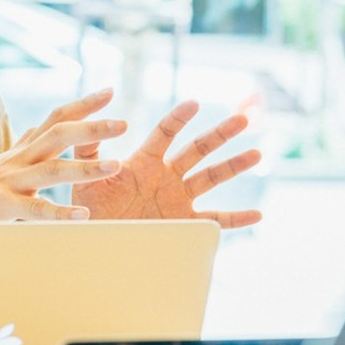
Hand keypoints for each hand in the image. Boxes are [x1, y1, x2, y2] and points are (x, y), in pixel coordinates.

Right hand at [0, 89, 127, 220]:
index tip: (110, 91)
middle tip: (124, 123)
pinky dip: (60, 212)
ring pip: (52, 169)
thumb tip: (37, 132)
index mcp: (21, 151)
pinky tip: (83, 216)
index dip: (82, 104)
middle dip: (92, 126)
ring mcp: (9, 181)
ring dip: (87, 167)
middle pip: (58, 134)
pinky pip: (34, 209)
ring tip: (117, 166)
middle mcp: (17, 160)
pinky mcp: (1, 206)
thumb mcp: (3, 168)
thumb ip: (24, 152)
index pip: (55, 118)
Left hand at [71, 99, 262, 227]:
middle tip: (242, 119)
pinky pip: (214, 221)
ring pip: (212, 178)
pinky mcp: (183, 223)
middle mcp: (166, 177)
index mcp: (145, 162)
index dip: (179, 119)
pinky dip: (236, 219)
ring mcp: (178, 199)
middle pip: (198, 150)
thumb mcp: (86, 176)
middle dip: (220, 134)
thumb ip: (88, 150)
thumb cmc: (88, 208)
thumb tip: (90, 122)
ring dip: (234, 166)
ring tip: (258, 154)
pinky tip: (258, 215)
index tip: (193, 103)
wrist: (95, 241)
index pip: (165, 134)